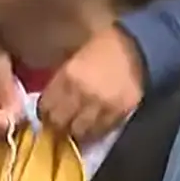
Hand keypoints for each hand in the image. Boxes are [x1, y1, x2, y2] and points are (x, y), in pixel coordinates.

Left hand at [37, 26, 144, 142]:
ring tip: (77, 126)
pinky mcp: (121, 114)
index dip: (44, 112)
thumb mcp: (70, 58)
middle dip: (58, 124)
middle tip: (60, 123)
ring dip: (76, 130)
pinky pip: (102, 131)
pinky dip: (95, 131)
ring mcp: (104, 106)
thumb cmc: (98, 49)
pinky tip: (93, 125)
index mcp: (68, 77)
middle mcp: (84, 94)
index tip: (46, 113)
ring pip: (81, 132)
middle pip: (61, 123)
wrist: (134, 49)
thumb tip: (47, 102)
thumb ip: (58, 81)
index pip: (46, 107)